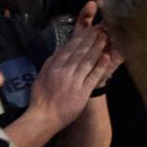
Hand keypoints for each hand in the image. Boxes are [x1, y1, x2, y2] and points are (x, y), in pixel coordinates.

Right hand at [29, 1, 116, 130]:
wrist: (45, 117)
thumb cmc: (41, 98)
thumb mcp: (41, 76)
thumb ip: (50, 62)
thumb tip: (59, 49)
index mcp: (54, 67)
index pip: (69, 49)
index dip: (80, 38)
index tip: (88, 30)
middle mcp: (64, 72)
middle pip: (80, 52)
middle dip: (91, 39)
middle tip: (100, 29)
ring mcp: (74, 81)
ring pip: (87, 61)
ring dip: (97, 49)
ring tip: (105, 38)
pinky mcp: (82, 92)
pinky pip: (93, 77)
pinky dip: (100, 67)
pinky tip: (106, 58)